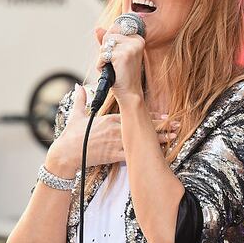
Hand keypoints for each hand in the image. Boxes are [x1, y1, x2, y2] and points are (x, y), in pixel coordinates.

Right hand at [45, 84, 177, 174]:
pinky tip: (158, 154)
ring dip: (158, 140)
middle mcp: (115, 129)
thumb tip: (79, 87)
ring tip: (173, 137)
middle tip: (176, 124)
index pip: (134, 115)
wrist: (67, 153)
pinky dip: (146, 154)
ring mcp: (116, 142)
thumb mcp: (76, 115)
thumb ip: (80, 100)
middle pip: (142, 126)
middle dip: (160, 126)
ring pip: (141, 140)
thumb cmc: (71, 136)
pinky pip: (133, 155)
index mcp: (109, 119)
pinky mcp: (114, 155)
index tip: (164, 116)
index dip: (150, 116)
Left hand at [95, 25, 144, 104]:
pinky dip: (101, 64)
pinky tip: (111, 71)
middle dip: (105, 51)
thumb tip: (97, 28)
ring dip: (103, 58)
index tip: (117, 56)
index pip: (114, 29)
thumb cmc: (123, 75)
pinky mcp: (122, 55)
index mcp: (137, 38)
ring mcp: (130, 47)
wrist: (129, 92)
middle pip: (108, 36)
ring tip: (113, 67)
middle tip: (115, 63)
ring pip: (104, 46)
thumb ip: (108, 40)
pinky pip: (102, 55)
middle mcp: (136, 41)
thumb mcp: (116, 54)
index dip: (109, 44)